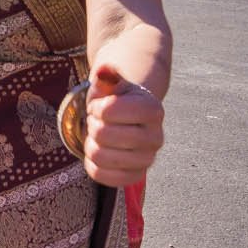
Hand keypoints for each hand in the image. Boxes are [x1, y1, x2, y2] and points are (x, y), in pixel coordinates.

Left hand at [81, 62, 164, 188]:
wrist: (123, 122)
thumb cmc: (114, 101)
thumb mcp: (110, 85)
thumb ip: (107, 76)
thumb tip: (104, 71)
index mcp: (153, 110)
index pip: (110, 111)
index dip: (97, 107)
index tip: (101, 106)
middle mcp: (156, 137)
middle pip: (103, 134)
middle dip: (93, 125)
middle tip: (99, 122)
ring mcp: (147, 159)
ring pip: (100, 157)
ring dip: (91, 145)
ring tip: (100, 137)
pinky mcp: (134, 177)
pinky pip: (101, 176)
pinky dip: (92, 164)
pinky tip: (100, 153)